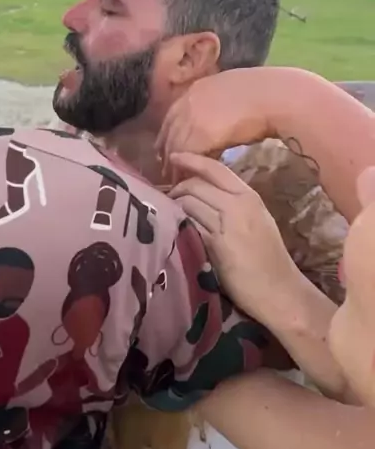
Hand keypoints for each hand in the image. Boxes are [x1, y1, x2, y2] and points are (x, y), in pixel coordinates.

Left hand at [156, 69, 275, 170]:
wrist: (274, 98)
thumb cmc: (262, 96)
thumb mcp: (230, 94)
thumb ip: (215, 107)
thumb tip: (213, 123)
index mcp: (195, 90)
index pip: (172, 117)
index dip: (170, 135)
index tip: (169, 151)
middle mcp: (188, 102)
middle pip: (168, 132)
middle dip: (166, 152)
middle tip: (167, 170)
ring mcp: (191, 117)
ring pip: (173, 146)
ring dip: (174, 164)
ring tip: (176, 180)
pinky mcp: (199, 135)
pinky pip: (186, 155)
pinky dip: (186, 168)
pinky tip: (189, 178)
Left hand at [169, 152, 300, 323]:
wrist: (280, 292)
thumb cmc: (269, 259)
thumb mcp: (257, 221)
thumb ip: (233, 204)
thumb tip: (205, 193)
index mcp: (250, 197)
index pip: (215, 168)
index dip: (192, 159)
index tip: (174, 157)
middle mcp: (238, 205)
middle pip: (196, 184)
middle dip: (177, 187)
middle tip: (168, 196)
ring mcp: (226, 225)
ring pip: (189, 202)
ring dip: (174, 205)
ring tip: (169, 213)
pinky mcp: (215, 245)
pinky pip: (189, 224)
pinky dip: (179, 223)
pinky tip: (175, 228)